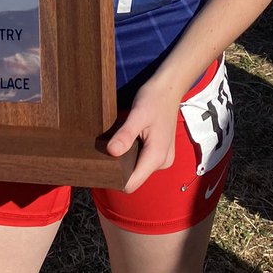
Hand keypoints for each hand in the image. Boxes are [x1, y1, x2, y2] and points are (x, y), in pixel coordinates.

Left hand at [105, 78, 180, 193]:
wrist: (170, 88)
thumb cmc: (154, 99)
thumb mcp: (138, 114)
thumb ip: (126, 134)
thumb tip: (112, 152)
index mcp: (157, 157)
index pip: (132, 184)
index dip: (116, 179)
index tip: (103, 166)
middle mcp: (162, 162)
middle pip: (134, 178)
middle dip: (120, 168)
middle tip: (108, 149)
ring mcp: (163, 158)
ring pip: (138, 169)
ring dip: (127, 160)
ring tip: (119, 142)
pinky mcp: (161, 153)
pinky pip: (143, 161)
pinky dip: (134, 154)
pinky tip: (129, 140)